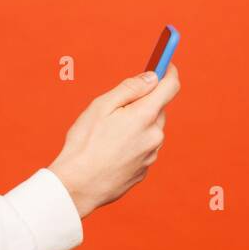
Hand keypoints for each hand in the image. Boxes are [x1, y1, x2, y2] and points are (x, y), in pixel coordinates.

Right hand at [48, 63, 179, 218]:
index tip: (165, 63)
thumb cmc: (84, 144)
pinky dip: (132, 144)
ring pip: (150, 130)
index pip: (170, 86)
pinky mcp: (144, 170)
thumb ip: (129, 89)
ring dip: (137, 126)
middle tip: (117, 108)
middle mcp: (155, 135)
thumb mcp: (100, 107)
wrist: (78, 186)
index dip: (169, 71)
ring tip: (107, 135)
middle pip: (158, 109)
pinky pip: (143, 149)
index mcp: (145, 116)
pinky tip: (110, 151)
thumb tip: (151, 77)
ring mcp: (151, 155)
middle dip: (143, 103)